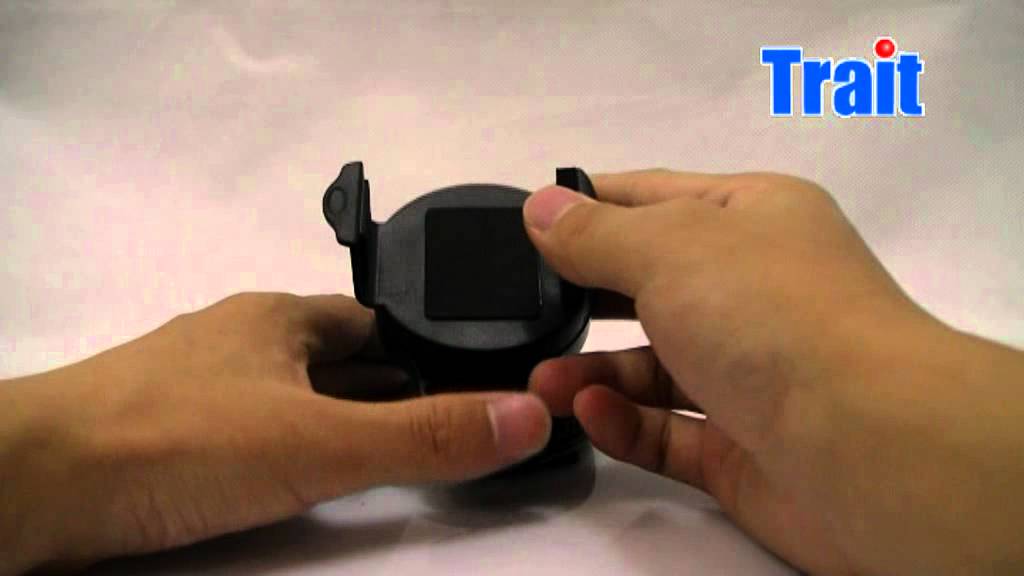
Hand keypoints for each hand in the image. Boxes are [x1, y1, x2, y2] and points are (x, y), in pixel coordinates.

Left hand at [1, 293, 550, 573]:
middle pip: (333, 360)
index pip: (374, 321)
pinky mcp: (160, 432)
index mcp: (277, 319)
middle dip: (384, 389)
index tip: (470, 378)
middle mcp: (237, 341)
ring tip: (377, 455)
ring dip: (331, 420)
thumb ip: (424, 435)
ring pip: (286, 396)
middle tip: (438, 425)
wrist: (32, 485)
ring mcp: (195, 386)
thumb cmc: (175, 441)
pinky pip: (244, 431)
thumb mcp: (321, 442)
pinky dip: (280, 448)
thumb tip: (528, 413)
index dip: (425, 347)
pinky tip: (289, 478)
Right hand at [524, 170, 1023, 574]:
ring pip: (657, 365)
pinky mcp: (745, 447)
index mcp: (756, 218)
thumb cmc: (769, 314)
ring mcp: (754, 372)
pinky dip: (628, 422)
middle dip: (586, 296)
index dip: (591, 204)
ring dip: (594, 371)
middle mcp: (757, 290)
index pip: (657, 197)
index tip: (526, 221)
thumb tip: (542, 207)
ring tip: (543, 383)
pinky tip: (589, 414)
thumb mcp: (670, 248)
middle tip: (525, 307)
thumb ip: (596, 233)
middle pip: (654, 285)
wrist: (868, 445)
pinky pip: (671, 430)